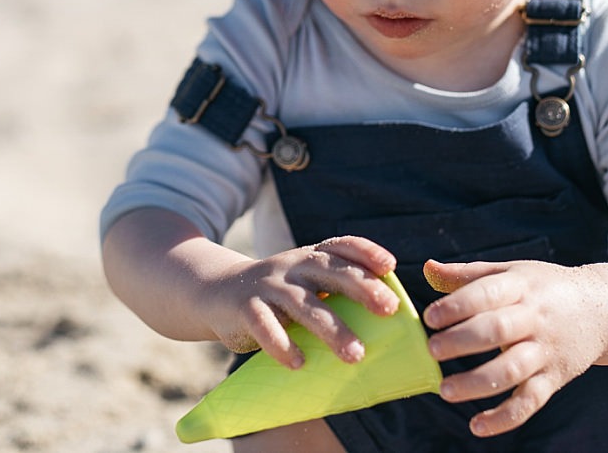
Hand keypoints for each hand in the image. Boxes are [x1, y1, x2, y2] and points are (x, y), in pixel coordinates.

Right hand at [200, 236, 398, 369]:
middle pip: (329, 270)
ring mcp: (267, 286)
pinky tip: (299, 363)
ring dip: (331, 328)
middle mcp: (291, 267)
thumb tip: (387, 327)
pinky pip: (264, 325)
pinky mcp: (245, 308)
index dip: (366, 251)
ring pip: (301, 303)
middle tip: (389, 309)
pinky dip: (282, 344)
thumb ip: (332, 294)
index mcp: (309, 258)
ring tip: (355, 355)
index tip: (390, 266)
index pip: (340, 245)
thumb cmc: (276, 296)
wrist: (216, 292)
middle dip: (361, 287)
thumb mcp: (302, 284)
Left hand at [421, 259, 607, 436]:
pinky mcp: (554, 378)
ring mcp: (546, 351)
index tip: (430, 318)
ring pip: (512, 370)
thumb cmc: (544, 289)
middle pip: (497, 330)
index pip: (487, 293)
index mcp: (520, 287)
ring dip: (477, 382)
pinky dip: (505, 417)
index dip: (457, 305)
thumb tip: (427, 269)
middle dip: (461, 342)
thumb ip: (468, 275)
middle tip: (431, 350)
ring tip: (445, 390)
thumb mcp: (511, 272)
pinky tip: (477, 426)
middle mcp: (534, 318)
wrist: (602, 311)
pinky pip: (530, 401)